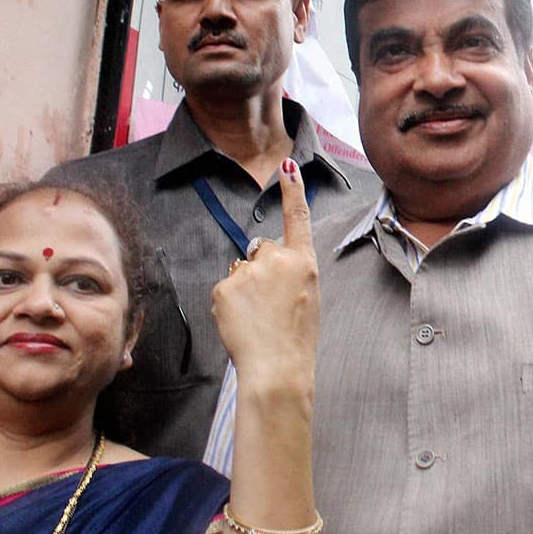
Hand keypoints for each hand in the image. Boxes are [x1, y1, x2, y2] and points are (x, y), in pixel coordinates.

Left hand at [211, 158, 318, 387]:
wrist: (277, 367)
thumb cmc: (296, 339)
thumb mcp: (307, 298)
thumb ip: (290, 273)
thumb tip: (265, 265)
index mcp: (304, 263)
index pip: (297, 218)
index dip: (292, 191)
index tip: (287, 165)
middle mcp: (277, 259)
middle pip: (261, 251)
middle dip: (259, 271)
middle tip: (269, 306)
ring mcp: (248, 271)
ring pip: (241, 272)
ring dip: (244, 290)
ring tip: (257, 320)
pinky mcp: (224, 286)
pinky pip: (224, 289)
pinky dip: (229, 305)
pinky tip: (242, 322)